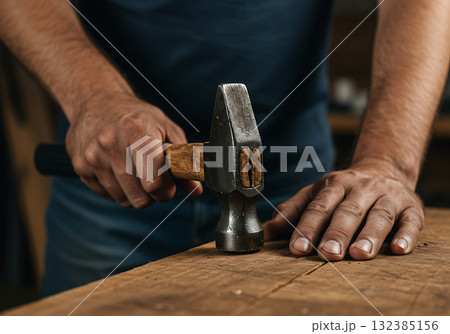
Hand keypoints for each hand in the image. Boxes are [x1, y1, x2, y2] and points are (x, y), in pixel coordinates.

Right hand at [66, 93, 202, 207]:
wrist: (95, 101)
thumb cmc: (137, 116)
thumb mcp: (166, 128)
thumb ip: (183, 159)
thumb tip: (196, 190)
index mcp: (137, 131)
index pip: (154, 182)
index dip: (166, 190)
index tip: (169, 184)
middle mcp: (111, 144)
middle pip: (140, 198)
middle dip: (152, 195)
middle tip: (154, 179)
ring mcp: (92, 157)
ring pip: (124, 200)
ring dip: (134, 192)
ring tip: (135, 169)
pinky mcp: (80, 167)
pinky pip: (107, 196)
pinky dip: (117, 188)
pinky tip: (118, 168)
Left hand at [264, 167, 423, 260]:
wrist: (383, 170)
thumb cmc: (342, 191)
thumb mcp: (315, 194)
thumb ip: (292, 211)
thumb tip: (267, 232)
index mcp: (334, 185)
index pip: (319, 208)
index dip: (307, 228)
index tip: (297, 248)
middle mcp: (361, 188)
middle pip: (348, 211)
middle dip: (337, 233)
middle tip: (328, 254)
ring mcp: (388, 196)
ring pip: (378, 215)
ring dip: (370, 235)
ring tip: (360, 254)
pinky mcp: (412, 207)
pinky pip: (410, 221)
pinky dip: (406, 235)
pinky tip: (398, 249)